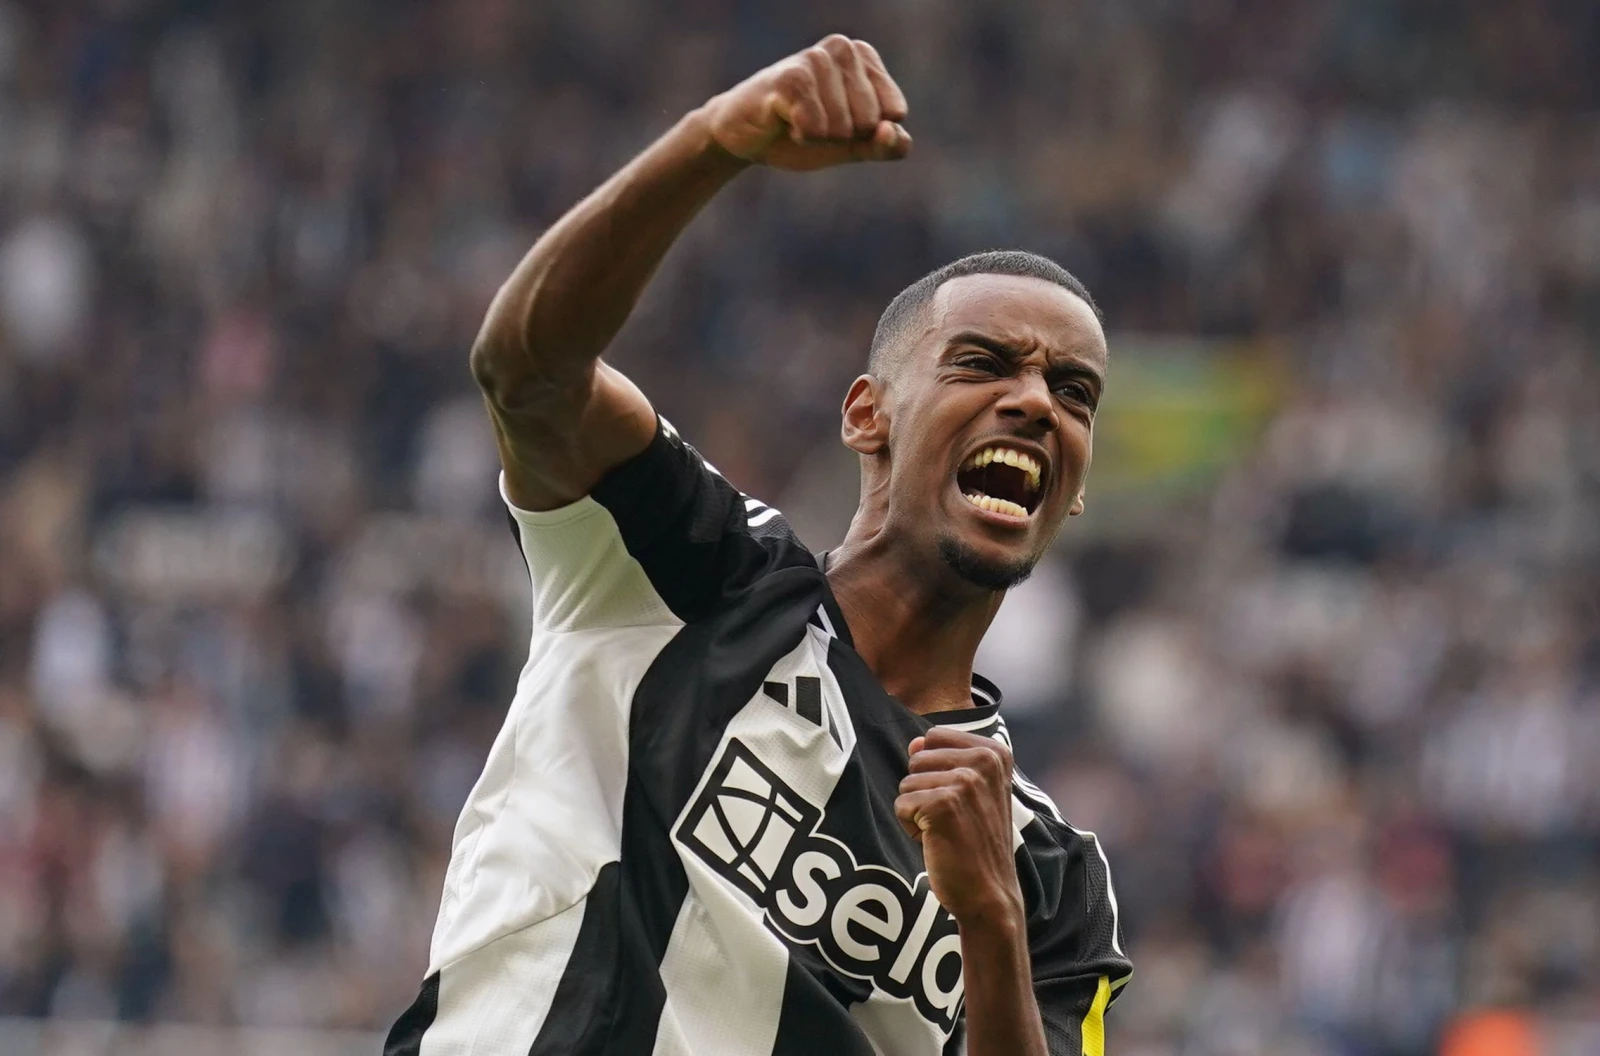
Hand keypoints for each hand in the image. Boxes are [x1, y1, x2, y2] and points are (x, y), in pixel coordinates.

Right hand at [702, 34, 910, 170]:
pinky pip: (815, 129)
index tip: (838, 121)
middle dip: (841, 136)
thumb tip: (894, 132)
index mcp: (864, 56)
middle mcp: (843, 48)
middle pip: (870, 122)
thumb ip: (884, 145)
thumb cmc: (800, 133)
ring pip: (842, 128)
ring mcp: (815, 60)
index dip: (866, 132)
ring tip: (795, 119)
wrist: (744, 138)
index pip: (894, 113)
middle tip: (813, 121)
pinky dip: (801, 136)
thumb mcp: (851, 146)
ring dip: (817, 137)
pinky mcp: (790, 78)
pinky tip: (783, 120)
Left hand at [895, 727, 1023, 926]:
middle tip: (951, 818)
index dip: (933, 769)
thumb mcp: (972, 792)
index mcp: (995, 752)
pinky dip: (911, 827)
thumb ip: (946, 760)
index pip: (933, 737)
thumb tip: (914, 743)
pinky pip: (901, 804)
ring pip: (906, 782)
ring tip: (945, 831)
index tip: (958, 798)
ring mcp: (965, 782)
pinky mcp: (943, 805)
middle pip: (917, 757)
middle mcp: (984, 761)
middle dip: (922, 789)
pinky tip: (936, 841)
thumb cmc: (977, 842)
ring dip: (917, 810)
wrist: (989, 893)